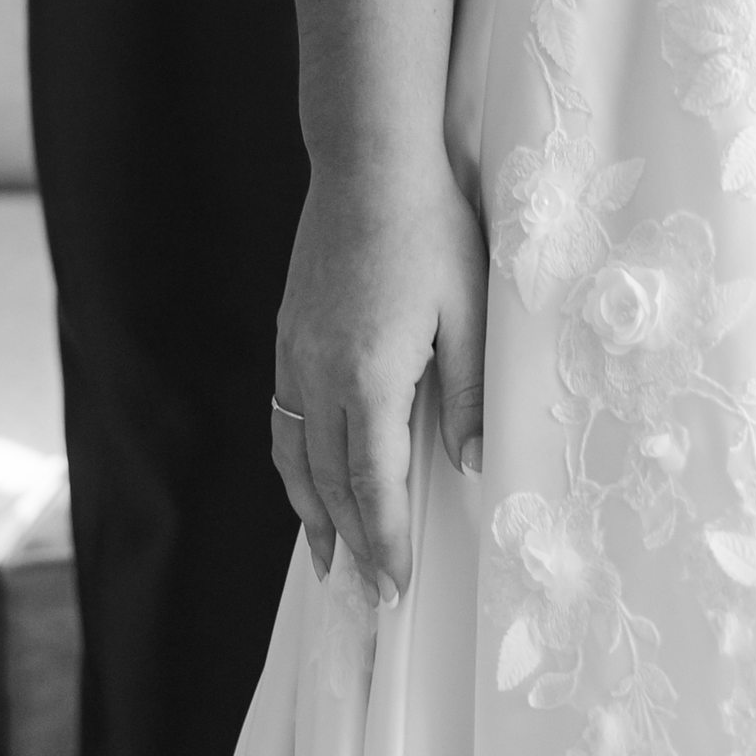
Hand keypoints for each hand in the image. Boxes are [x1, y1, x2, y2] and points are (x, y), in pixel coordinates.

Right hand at [271, 153, 487, 601]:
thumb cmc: (430, 227)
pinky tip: (305, 473)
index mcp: (368, 378)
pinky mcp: (289, 332)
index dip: (384, 541)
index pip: (374, 485)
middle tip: (364, 594)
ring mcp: (296, 353)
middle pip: (329, 482)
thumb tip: (472, 462)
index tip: (394, 587)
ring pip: (295, 455)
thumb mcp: (469, 308)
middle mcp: (319, 375)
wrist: (368, 161)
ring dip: (310, 511)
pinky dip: (293, 462)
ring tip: (325, 556)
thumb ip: (470, 391)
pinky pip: (283, 416)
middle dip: (349, 541)